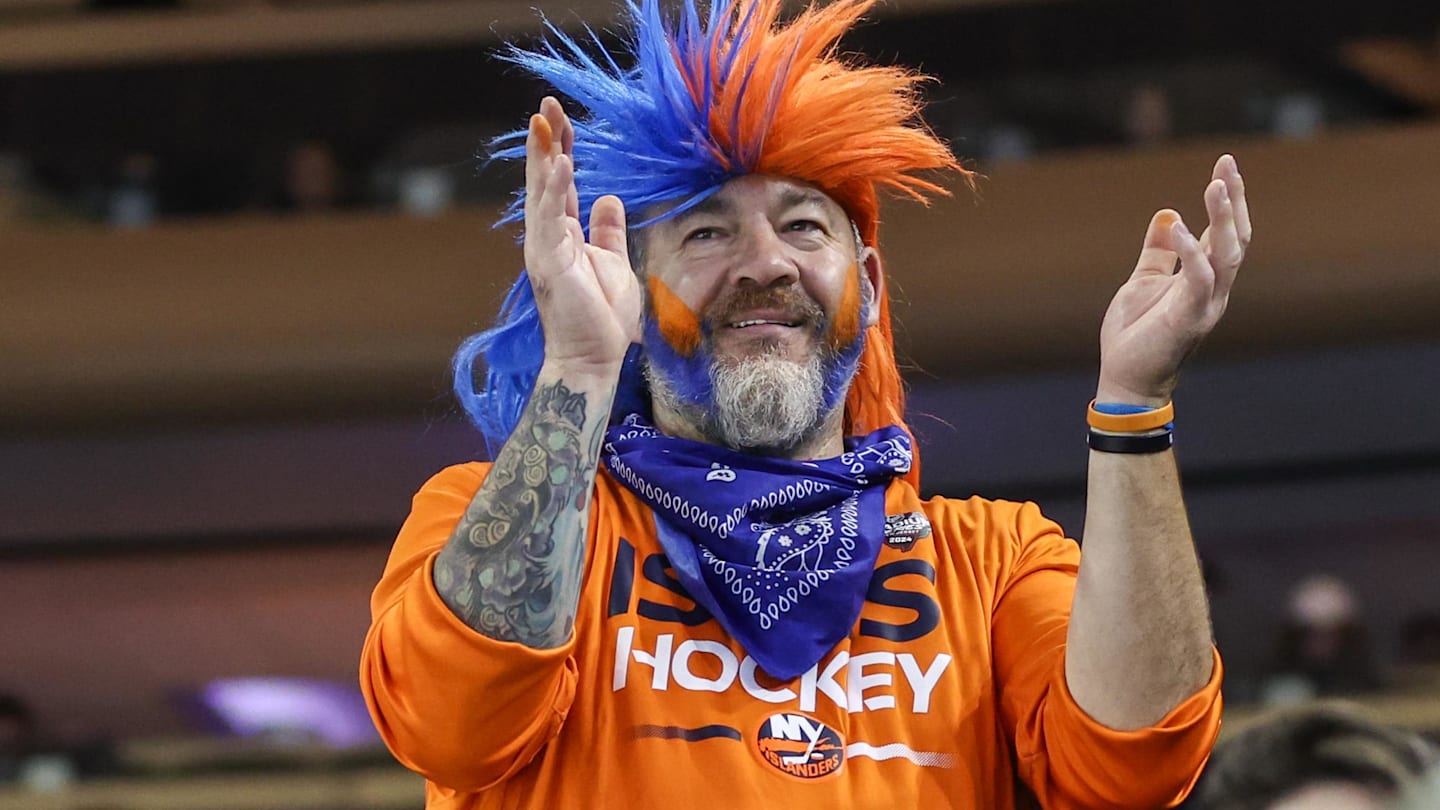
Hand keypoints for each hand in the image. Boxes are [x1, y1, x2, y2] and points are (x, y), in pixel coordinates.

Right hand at [524, 96, 642, 371]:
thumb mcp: (613, 263)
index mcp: (563, 234)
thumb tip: (607, 198)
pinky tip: (560, 164)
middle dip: (546, 141)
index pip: (559, 183)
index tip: (560, 119)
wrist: (593, 358)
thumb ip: (607, 231)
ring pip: (541, 192)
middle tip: (546, 105)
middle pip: (544, 179)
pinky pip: (550, 218)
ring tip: (544, 122)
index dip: (561, 150)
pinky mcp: (548, 262)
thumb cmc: (603, 318)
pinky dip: (553, 189)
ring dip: (543, 156)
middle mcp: (548, 236)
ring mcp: (544, 248)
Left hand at [1095, 154, 1251, 405]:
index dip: (1227, 200)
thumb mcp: (1143, 283)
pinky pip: (1198, 279)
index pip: (1225, 234)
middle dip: (1233, 200)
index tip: (1225, 165)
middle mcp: (1214, 290)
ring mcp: (1206, 304)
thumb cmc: (1135, 336)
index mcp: (1204, 280)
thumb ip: (1157, 252)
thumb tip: (1167, 213)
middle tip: (1227, 164)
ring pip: (1227, 254)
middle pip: (1235, 237)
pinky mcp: (1190, 318)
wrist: (1126, 381)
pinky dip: (1191, 252)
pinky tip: (1178, 227)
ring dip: (1223, 219)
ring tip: (1216, 185)